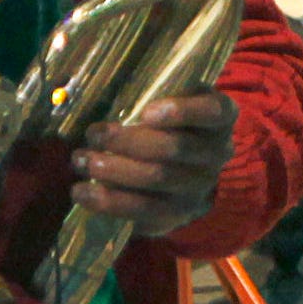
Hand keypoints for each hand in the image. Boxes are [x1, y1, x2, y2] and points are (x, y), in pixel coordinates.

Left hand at [69, 89, 236, 234]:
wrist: (186, 170)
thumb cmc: (170, 122)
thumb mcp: (173, 98)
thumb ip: (154, 91)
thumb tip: (102, 89)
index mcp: (221, 117)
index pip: (213, 111)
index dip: (182, 112)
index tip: (145, 112)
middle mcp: (217, 153)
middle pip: (175, 147)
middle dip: (128, 141)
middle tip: (93, 134)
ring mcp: (199, 187)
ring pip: (157, 178)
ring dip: (113, 170)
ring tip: (81, 160)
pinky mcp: (177, 214)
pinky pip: (143, 210)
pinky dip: (109, 201)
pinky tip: (81, 191)